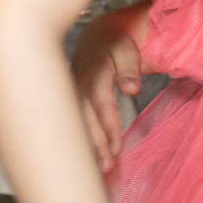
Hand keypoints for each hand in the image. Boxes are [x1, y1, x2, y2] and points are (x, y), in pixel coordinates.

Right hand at [70, 1, 146, 168]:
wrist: (95, 35)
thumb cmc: (115, 43)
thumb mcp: (127, 49)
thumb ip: (130, 69)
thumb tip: (132, 89)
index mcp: (94, 73)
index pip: (102, 104)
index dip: (108, 127)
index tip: (116, 149)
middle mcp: (79, 84)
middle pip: (85, 119)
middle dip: (95, 144)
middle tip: (107, 166)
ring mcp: (72, 91)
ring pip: (77, 122)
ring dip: (87, 145)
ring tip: (100, 167)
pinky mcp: (70, 98)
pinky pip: (74, 120)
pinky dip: (80, 138)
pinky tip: (88, 156)